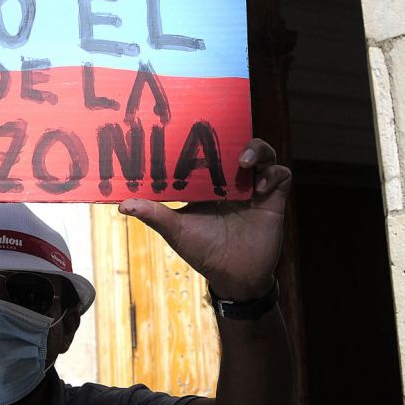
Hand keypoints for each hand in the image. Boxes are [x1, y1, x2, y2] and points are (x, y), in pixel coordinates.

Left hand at [119, 137, 289, 299]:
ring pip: (263, 153)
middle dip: (236, 135)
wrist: (234, 277)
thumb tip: (123, 204)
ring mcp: (254, 188)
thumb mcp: (176, 230)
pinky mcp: (273, 199)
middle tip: (225, 138)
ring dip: (257, 150)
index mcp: (210, 181)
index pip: (212, 150)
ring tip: (245, 161)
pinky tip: (259, 188)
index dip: (208, 137)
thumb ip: (153, 215)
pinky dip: (273, 174)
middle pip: (239, 144)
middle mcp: (233, 180)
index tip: (198, 126)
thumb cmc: (203, 251)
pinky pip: (281, 175)